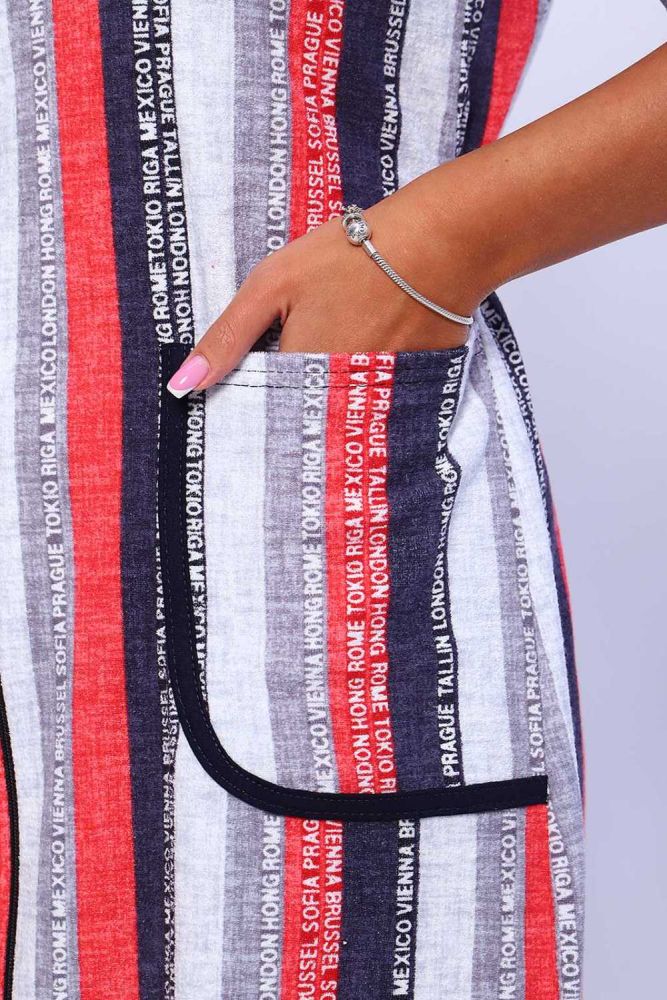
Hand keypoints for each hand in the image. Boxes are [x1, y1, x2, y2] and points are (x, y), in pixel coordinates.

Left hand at [166, 174, 487, 396]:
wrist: (441, 244)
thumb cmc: (351, 256)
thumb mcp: (273, 285)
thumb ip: (228, 337)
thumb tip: (182, 386)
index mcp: (298, 378)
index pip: (261, 410)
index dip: (251, 400)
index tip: (246, 394)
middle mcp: (338, 401)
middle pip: (301, 418)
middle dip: (290, 404)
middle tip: (301, 363)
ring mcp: (380, 401)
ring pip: (340, 412)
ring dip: (329, 398)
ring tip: (337, 357)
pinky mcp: (414, 392)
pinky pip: (380, 402)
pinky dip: (370, 386)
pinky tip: (373, 352)